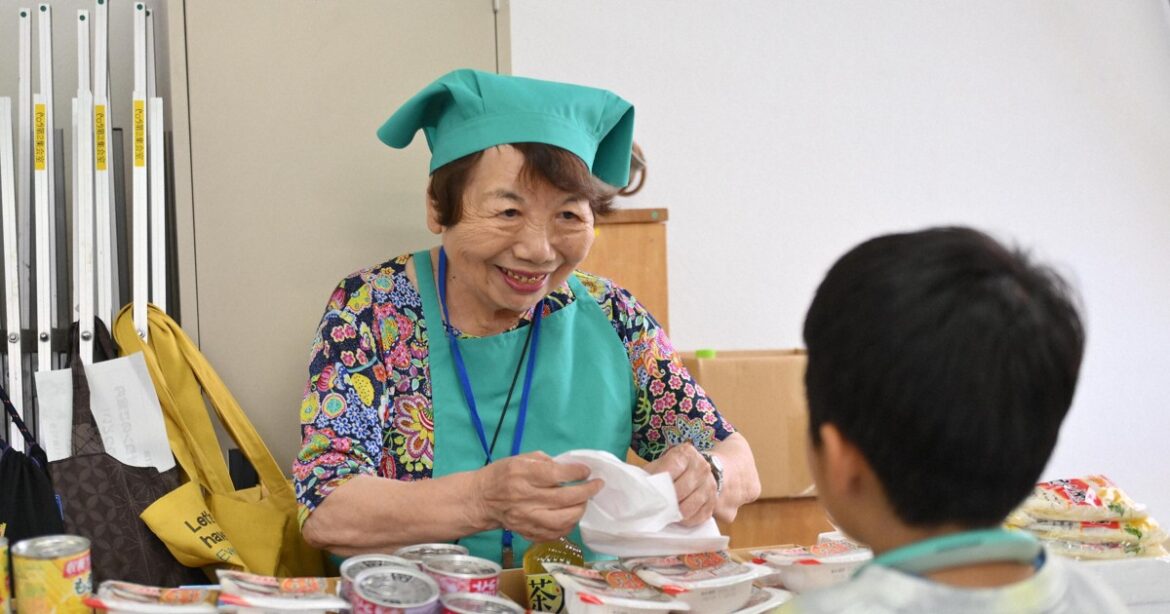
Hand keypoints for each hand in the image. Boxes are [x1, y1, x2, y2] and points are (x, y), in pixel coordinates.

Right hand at [472, 451, 603, 542]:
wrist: (481, 500)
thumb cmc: (502, 475)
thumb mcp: (520, 459)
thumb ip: (545, 462)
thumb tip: (569, 468)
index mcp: (522, 474)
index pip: (555, 475)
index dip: (576, 472)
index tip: (586, 471)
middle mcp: (524, 498)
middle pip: (563, 498)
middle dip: (586, 491)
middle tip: (597, 485)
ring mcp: (526, 519)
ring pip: (561, 520)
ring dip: (579, 510)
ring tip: (584, 502)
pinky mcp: (527, 532)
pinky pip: (554, 534)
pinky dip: (568, 525)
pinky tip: (571, 516)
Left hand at [643, 443, 716, 526]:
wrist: (699, 469)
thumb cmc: (675, 468)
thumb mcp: (662, 463)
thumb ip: (652, 473)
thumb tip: (638, 489)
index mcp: (685, 454)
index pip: (669, 470)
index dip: (657, 484)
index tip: (648, 494)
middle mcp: (701, 467)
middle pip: (680, 491)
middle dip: (666, 502)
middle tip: (655, 507)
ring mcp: (709, 485)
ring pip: (689, 506)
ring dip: (675, 513)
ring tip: (666, 514)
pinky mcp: (713, 502)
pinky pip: (699, 517)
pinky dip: (686, 521)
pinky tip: (678, 518)